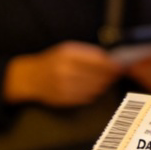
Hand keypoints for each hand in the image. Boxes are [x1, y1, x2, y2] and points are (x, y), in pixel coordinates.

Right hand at [4, 41, 122, 105]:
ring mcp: (65, 86)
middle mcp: (66, 70)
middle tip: (117, 72)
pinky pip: (88, 96)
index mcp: (67, 54)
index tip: (121, 63)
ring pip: (95, 87)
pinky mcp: (65, 99)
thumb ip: (87, 53)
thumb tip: (110, 59)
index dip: (112, 63)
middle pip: (99, 74)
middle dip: (110, 74)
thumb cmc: (51, 61)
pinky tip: (94, 87)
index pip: (98, 59)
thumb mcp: (66, 50)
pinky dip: (94, 92)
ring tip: (106, 79)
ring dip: (104, 84)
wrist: (30, 78)